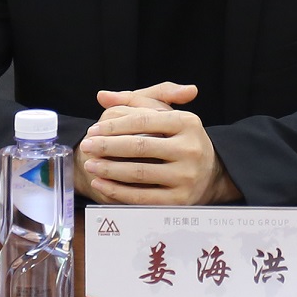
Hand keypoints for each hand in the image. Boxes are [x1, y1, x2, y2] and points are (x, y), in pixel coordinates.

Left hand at [74, 82, 238, 205]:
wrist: (210, 174)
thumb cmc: (180, 139)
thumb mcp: (166, 114)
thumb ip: (135, 100)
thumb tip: (102, 96)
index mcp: (188, 122)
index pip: (143, 120)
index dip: (114, 125)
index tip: (93, 130)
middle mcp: (190, 149)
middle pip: (139, 146)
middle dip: (107, 146)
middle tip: (86, 146)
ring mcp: (187, 176)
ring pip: (138, 173)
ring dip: (108, 169)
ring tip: (90, 164)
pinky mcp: (180, 201)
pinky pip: (141, 197)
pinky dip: (117, 191)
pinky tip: (101, 183)